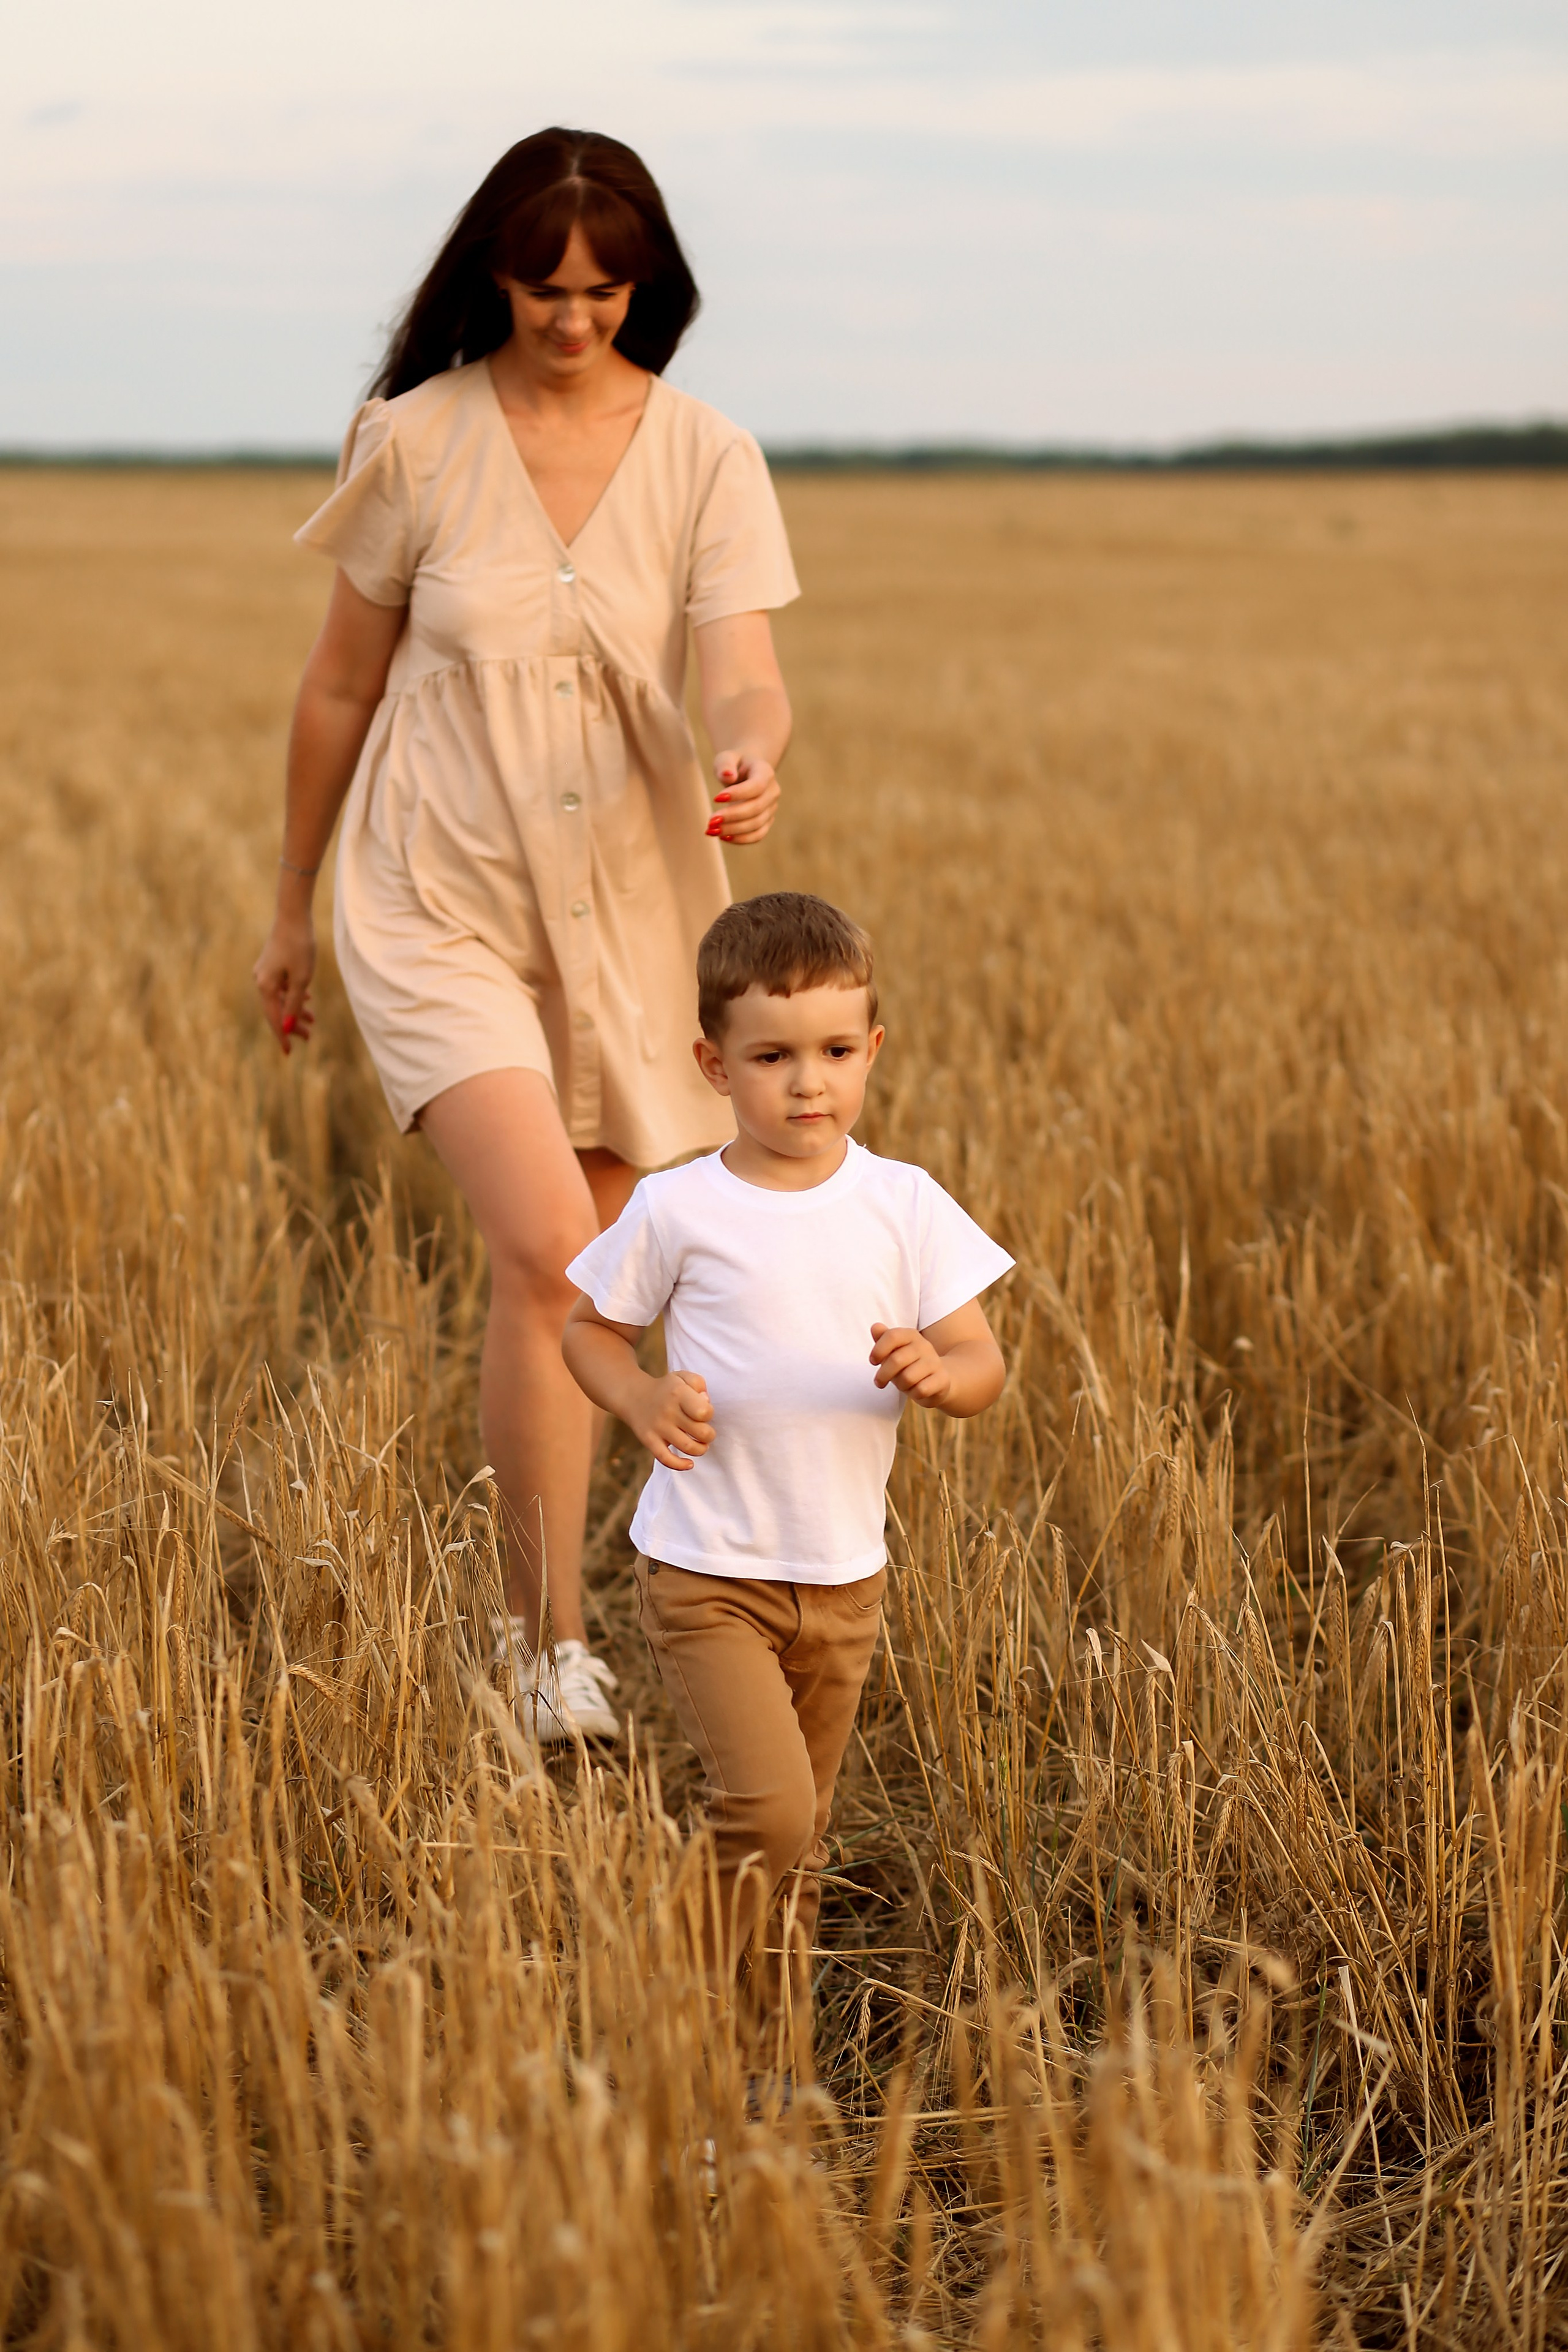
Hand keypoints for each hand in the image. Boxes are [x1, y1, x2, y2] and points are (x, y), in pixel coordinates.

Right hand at [253, 911, 316, 1053]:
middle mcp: (261, 980)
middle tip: (309, 1037)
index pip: (273, 1018)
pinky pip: (282, 986)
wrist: (293, 916)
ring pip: (280, 997)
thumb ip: (294, 1004)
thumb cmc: (300, 947)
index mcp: (265, 987)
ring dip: (296, 1009)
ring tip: (313, 1020)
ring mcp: (265, 971)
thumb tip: (287, 1026)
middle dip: (292, 1024)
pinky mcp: (271, 963)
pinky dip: (293, 994)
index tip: (288, 1053)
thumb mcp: (301, 979)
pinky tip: (307, 998)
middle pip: (276, 1009)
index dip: (282, 1036)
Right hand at [634, 1370, 714, 1469]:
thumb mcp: (683, 1377)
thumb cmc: (667, 1388)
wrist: (634, 1396)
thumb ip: (699, 1384)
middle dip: (709, 1435)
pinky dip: (680, 1465)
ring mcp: (658, 1427)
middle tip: (705, 1431)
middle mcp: (668, 1410)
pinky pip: (666, 1459)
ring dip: (701, 1449)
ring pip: (688, 1447)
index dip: (709, 1414)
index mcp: (678, 1393)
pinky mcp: (648, 1440)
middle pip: (701, 1432)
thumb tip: (706, 1401)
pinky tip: (689, 1463)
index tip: (703, 1413)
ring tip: (701, 1444)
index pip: (705, 1412)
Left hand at [706, 750, 779, 845]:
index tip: (715, 799)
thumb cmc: (734, 764)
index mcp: (766, 772)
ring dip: (733, 830)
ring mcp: (771, 808)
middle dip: (732, 816)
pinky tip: (723, 837)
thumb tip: (728, 776)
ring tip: (712, 830)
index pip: (757, 786)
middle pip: (756, 808)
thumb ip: (725, 764)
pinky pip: (757, 835)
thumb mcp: (726, 757)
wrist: (747, 772)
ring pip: (757, 825)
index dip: (738, 794)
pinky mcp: (767, 821)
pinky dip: (741, 839)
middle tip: (710, 821)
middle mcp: (773, 791)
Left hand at [870, 1324, 952, 1407]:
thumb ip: (883, 1339)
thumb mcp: (894, 1351)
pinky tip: (915, 1391)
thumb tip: (875, 1327)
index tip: (873, 1361)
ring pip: (908, 1377)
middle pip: (897, 1359)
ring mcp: (935, 1362)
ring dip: (900, 1385)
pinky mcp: (942, 1379)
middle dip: (883, 1374)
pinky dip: (914, 1394)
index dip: (879, 1350)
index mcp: (911, 1335)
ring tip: (903, 1385)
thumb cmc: (910, 1365)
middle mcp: (924, 1346)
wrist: (939, 1379)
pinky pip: (921, 1390)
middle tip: (880, 1382)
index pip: (892, 1336)